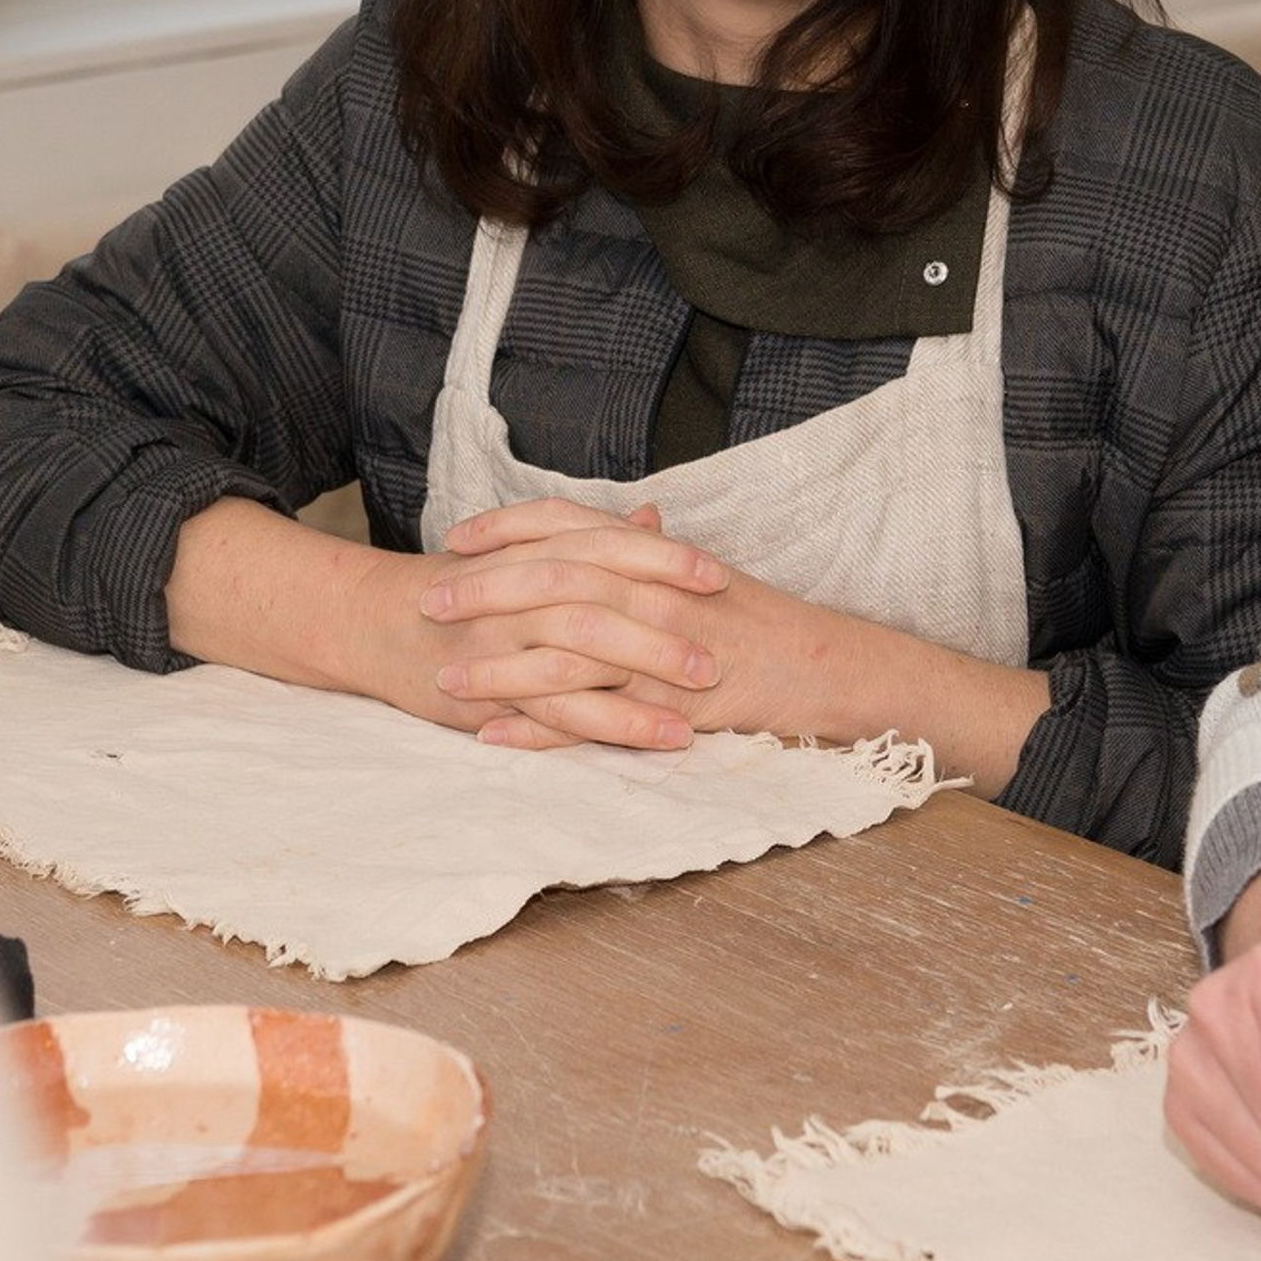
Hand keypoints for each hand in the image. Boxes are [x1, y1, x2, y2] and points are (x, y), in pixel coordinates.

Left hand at [434, 499, 1051, 785]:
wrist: (833, 668)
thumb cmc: (768, 625)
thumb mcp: (707, 579)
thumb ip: (659, 553)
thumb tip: (629, 521)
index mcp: (656, 557)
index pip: (569, 523)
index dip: (509, 527)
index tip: (458, 538)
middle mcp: (652, 592)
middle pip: (551, 578)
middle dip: (484, 590)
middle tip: (427, 599)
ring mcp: (661, 647)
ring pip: (564, 648)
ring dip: (498, 664)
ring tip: (443, 679)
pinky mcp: (671, 704)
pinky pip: (595, 716)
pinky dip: (540, 729)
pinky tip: (495, 740)